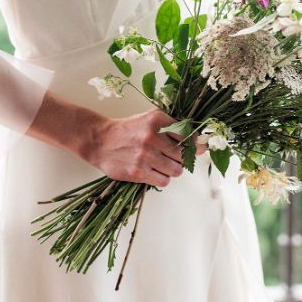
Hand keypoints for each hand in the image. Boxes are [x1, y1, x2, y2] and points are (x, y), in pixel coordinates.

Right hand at [83, 109, 205, 187]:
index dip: (196, 144)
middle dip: (183, 158)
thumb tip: (201, 143)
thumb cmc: (129, 131)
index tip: (200, 148)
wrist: (100, 141)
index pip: (189, 134)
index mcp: (157, 120)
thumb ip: (174, 128)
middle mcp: (152, 136)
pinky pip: (164, 181)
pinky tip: (154, 171)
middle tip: (174, 157)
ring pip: (177, 170)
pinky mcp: (138, 171)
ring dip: (173, 169)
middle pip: (185, 154)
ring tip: (162, 164)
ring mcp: (145, 155)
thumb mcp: (150, 120)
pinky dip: (162, 178)